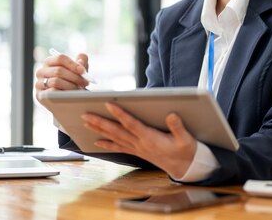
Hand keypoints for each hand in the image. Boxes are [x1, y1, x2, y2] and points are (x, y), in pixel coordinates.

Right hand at [35, 52, 89, 100]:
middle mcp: (41, 71)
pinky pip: (52, 93)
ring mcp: (39, 83)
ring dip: (70, 86)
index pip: (60, 58)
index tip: (83, 71)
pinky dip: (64, 94)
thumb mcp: (78, 71)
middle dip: (74, 77)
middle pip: (58, 70)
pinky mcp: (39, 95)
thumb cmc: (72, 81)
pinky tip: (71, 96)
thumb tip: (81, 62)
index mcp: (49, 61)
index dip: (73, 64)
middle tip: (85, 82)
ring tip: (79, 90)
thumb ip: (82, 62)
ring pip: (55, 81)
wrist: (65, 101)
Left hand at [82, 103, 196, 178]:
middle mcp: (140, 144)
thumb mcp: (186, 139)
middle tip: (86, 115)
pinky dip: (107, 144)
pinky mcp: (137, 151)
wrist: (185, 167)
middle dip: (100, 122)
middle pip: (117, 131)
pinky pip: (119, 147)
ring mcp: (137, 148)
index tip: (109, 104)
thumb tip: (171, 115)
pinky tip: (96, 141)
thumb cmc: (185, 150)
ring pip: (114, 138)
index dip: (120, 114)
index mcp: (151, 138)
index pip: (132, 124)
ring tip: (86, 123)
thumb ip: (178, 127)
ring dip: (99, 130)